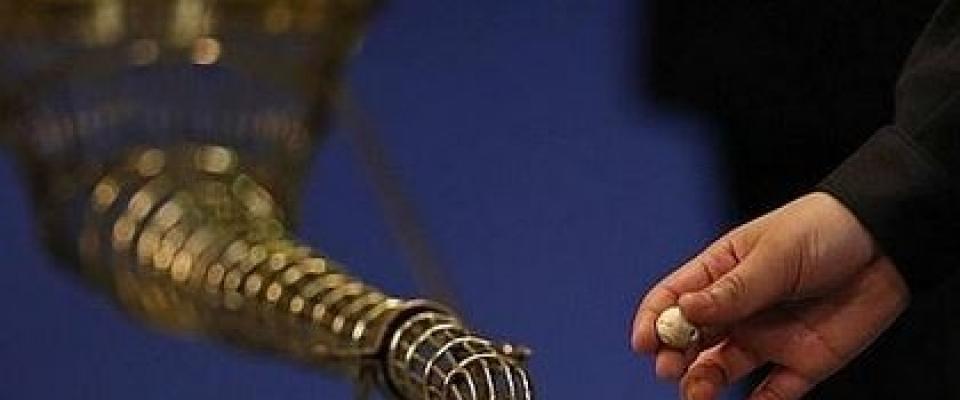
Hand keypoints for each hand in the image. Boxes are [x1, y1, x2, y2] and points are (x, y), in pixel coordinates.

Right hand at [631, 193, 909, 398]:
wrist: (888, 245)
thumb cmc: (822, 232)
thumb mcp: (774, 254)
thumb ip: (733, 290)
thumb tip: (685, 311)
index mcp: (719, 273)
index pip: (673, 298)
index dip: (653, 320)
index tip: (645, 343)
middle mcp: (736, 310)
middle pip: (689, 339)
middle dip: (672, 356)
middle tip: (670, 368)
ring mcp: (765, 337)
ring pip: (719, 370)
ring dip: (701, 383)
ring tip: (697, 392)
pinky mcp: (800, 364)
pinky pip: (770, 395)